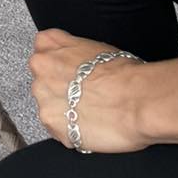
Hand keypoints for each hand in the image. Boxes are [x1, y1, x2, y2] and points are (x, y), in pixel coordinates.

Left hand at [28, 28, 149, 152]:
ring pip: (48, 105)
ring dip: (64, 110)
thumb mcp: (95, 46)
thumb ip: (71, 48)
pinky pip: (57, 129)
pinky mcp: (51, 123)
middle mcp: (41, 70)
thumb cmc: (124, 74)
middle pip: (43, 80)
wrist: (136, 100)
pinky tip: (90, 126)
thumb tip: (72, 58)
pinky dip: (71, 131)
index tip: (71, 71)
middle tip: (85, 95)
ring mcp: (43, 97)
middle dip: (59, 89)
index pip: (42, 50)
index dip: (60, 63)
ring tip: (91, 112)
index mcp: (49, 46)